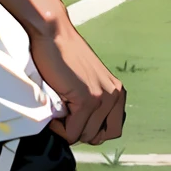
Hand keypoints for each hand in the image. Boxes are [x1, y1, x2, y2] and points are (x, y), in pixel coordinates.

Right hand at [31, 11, 126, 143]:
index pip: (111, 132)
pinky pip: (72, 132)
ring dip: (65, 128)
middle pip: (97, 137)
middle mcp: (115, 95)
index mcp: (117, 92)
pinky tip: (53, 108)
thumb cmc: (62, 56)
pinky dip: (58, 127)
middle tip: (64, 112)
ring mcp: (103, 97)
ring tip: (57, 106)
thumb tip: (84, 132)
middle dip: (78, 130)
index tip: (74, 116)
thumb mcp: (86, 82)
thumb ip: (93, 104)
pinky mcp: (88, 98)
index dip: (89, 129)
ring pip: (83, 136)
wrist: (52, 33)